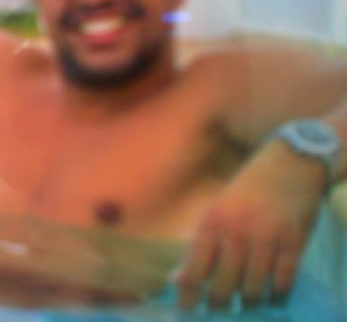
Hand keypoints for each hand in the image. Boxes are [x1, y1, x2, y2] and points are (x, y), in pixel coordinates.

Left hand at [175, 140, 326, 309]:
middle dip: (219, 305)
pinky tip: (272, 298)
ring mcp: (267, 238)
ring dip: (249, 304)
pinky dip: (277, 296)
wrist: (288, 164)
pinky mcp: (293, 242)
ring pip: (253, 289)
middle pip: (223, 286)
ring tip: (246, 305)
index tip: (186, 310)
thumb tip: (178, 278)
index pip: (194, 269)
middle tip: (219, 310)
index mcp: (212, 222)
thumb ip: (199, 244)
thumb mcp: (216, 210)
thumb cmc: (246, 191)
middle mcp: (237, 232)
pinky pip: (283, 282)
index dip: (189, 296)